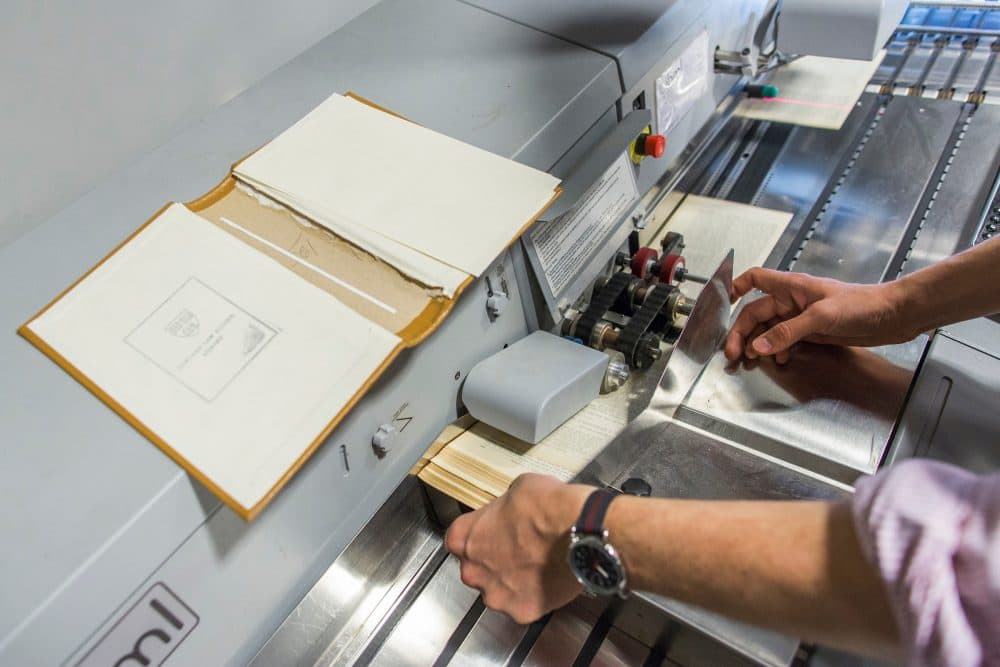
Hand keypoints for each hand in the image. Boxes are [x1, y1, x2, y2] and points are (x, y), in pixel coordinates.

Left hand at [445, 474, 591, 623]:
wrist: (578, 531)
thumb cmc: (547, 508)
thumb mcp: (518, 487)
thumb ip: (504, 506)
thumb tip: (511, 508)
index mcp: (465, 538)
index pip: (458, 539)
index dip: (480, 534)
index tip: (493, 531)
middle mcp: (473, 570)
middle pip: (476, 568)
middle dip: (493, 560)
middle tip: (517, 548)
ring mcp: (496, 594)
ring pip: (498, 591)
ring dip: (511, 581)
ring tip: (535, 564)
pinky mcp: (521, 610)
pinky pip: (523, 605)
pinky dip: (533, 595)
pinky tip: (547, 579)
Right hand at [724, 268, 909, 362]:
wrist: (893, 316)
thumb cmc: (862, 305)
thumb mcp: (821, 317)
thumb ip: (788, 332)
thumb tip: (759, 347)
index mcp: (791, 286)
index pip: (755, 279)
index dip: (736, 286)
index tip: (723, 303)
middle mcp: (793, 300)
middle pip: (756, 313)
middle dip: (742, 332)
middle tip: (733, 353)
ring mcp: (802, 317)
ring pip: (769, 329)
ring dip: (759, 344)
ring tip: (751, 360)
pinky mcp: (813, 332)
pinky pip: (786, 340)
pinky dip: (778, 350)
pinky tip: (780, 359)